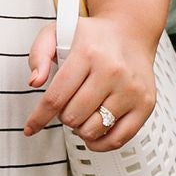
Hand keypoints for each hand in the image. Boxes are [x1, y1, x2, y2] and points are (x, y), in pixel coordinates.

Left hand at [24, 13, 158, 147]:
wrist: (130, 33)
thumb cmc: (92, 37)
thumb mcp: (56, 33)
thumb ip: (38, 55)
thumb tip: (34, 82)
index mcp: (88, 52)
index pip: (56, 97)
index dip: (39, 117)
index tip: (31, 128)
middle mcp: (112, 71)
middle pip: (72, 117)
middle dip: (63, 115)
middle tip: (69, 102)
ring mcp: (131, 89)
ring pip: (92, 130)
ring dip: (80, 127)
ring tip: (83, 112)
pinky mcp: (145, 104)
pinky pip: (117, 140)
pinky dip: (99, 143)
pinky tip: (93, 131)